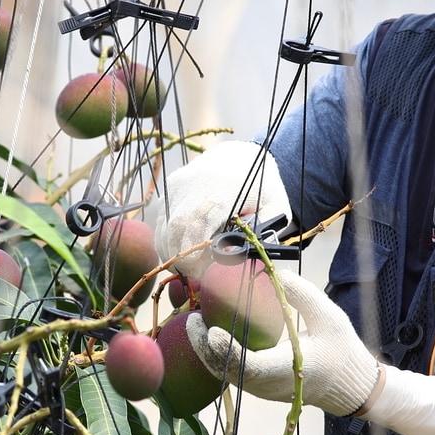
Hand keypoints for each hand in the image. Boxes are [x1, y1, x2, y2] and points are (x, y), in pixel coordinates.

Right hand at [152, 141, 290, 274]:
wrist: (241, 156)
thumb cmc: (261, 189)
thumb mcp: (274, 209)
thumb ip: (257, 232)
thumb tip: (232, 256)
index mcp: (222, 190)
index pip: (198, 223)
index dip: (194, 254)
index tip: (201, 276)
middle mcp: (192, 185)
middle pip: (175, 230)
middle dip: (182, 260)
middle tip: (197, 278)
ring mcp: (175, 187)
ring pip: (163, 230)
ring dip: (174, 253)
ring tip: (194, 265)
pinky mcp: (166, 192)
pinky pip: (160, 224)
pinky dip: (169, 242)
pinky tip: (187, 247)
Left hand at [186, 272, 379, 415]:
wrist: (347, 385)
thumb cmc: (341, 350)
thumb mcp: (329, 317)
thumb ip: (302, 295)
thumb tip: (275, 274)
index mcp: (290, 369)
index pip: (252, 366)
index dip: (229, 351)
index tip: (212, 331)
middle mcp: (271, 384)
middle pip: (229, 371)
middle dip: (206, 348)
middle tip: (193, 321)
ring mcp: (263, 389)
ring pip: (226, 374)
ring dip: (207, 351)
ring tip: (195, 323)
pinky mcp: (259, 386)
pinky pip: (232, 372)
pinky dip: (218, 354)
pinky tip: (210, 332)